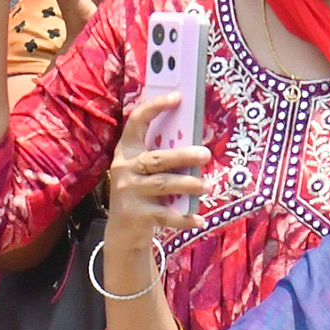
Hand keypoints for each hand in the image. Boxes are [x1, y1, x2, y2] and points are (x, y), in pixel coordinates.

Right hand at [106, 91, 208, 250]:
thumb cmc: (141, 192)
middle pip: (156, 158)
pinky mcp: (136, 215)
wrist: (122, 232)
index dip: (155, 106)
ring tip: (207, 185)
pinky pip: (165, 215)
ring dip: (188, 184)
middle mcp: (124, 168)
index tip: (177, 96)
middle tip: (206, 154)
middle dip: (183, 155)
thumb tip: (195, 143)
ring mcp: (128, 192)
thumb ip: (161, 156)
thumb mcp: (144, 171)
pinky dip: (184, 218)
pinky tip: (199, 219)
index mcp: (127, 150)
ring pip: (163, 184)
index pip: (137, 121)